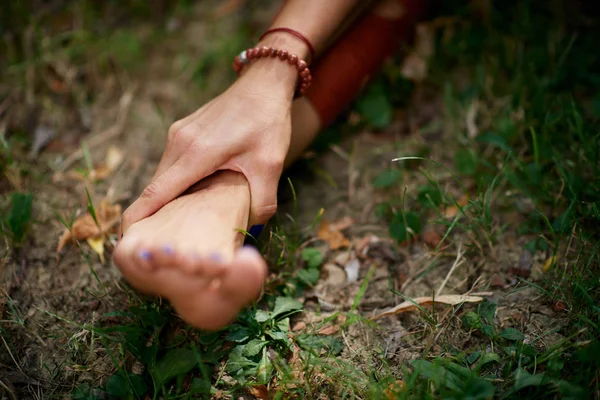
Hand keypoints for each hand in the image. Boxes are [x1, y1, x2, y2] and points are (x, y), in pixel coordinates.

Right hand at [121, 36, 307, 232]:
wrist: (264, 84)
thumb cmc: (267, 123)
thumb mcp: (271, 167)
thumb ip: (261, 203)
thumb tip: (252, 230)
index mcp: (196, 154)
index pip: (156, 192)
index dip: (139, 217)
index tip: (127, 238)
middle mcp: (179, 142)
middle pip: (157, 187)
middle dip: (156, 214)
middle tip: (163, 240)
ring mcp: (178, 134)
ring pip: (164, 175)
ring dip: (168, 197)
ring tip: (180, 222)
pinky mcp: (184, 130)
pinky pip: (173, 163)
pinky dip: (177, 182)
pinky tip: (193, 195)